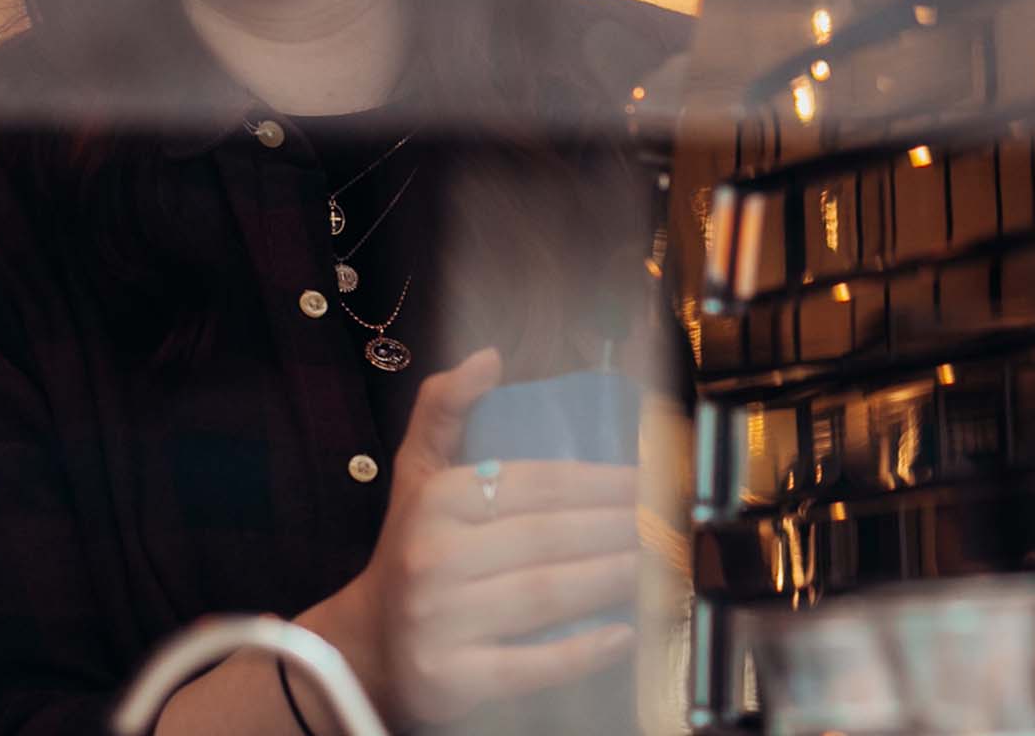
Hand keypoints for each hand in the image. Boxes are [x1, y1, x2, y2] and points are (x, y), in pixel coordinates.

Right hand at [356, 349, 638, 726]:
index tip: (646, 484)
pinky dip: (581, 652)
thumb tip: (489, 357)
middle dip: (616, 529)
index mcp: (437, 497)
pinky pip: (530, 665)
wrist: (369, 644)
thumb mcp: (418, 471)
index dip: (599, 482)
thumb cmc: (412, 546)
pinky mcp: (451, 677)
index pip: (535, 484)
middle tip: (665, 527)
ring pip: (545, 595)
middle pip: (547, 538)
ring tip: (654, 568)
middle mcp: (435, 555)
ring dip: (609, 580)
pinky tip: (622, 636)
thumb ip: (445, 406)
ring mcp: (442, 619)